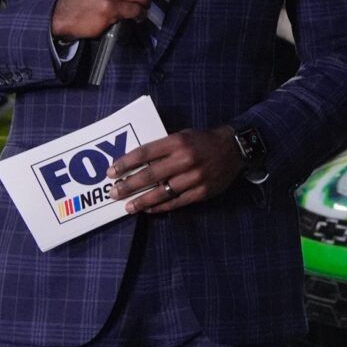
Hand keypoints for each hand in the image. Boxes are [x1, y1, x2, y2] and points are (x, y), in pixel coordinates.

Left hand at [108, 125, 242, 210]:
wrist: (234, 149)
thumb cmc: (203, 141)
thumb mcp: (183, 136)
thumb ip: (163, 148)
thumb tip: (137, 163)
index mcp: (178, 142)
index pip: (145, 153)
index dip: (127, 163)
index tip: (112, 171)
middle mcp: (185, 159)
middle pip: (150, 174)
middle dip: (129, 185)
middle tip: (114, 193)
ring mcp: (194, 177)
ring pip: (162, 192)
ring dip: (142, 201)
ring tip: (128, 207)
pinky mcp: (202, 192)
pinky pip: (177, 202)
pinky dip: (161, 207)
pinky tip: (149, 210)